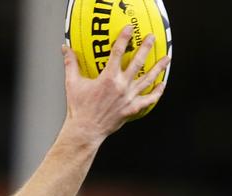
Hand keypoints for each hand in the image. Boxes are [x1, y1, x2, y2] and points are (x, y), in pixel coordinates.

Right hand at [62, 25, 170, 141]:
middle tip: (151, 38)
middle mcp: (121, 86)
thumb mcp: (72, 84)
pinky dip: (156, 92)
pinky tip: (161, 85)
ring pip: (148, 79)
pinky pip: (148, 100)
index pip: (118, 52)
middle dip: (146, 48)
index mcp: (108, 78)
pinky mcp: (131, 109)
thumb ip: (71, 64)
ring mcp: (128, 98)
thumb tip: (66, 50)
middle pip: (138, 62)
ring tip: (166, 58)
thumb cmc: (79, 109)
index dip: (124, 38)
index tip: (129, 30)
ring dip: (158, 68)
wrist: (85, 130)